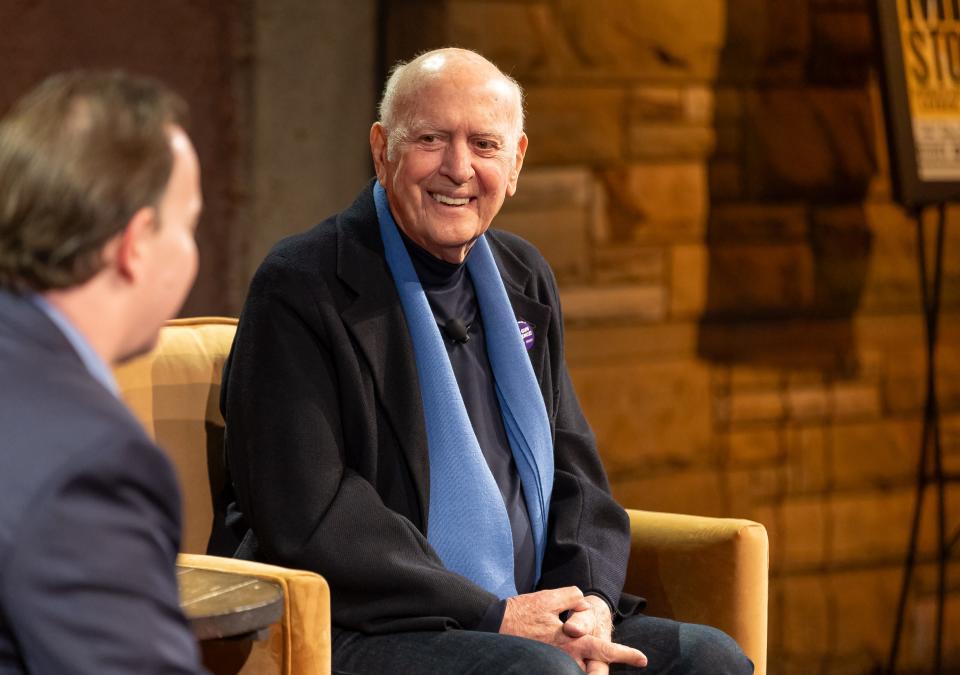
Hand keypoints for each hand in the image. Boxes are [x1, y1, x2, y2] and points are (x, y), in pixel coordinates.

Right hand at [500, 588, 646, 671]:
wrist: (493, 624)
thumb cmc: (521, 612)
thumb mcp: (548, 597)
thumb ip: (571, 598)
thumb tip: (583, 602)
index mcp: (569, 640)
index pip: (602, 647)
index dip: (623, 653)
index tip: (642, 659)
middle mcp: (564, 655)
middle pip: (596, 664)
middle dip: (614, 665)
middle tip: (637, 663)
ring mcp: (554, 661)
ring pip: (580, 668)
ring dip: (592, 666)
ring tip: (603, 663)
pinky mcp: (543, 662)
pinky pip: (564, 665)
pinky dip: (574, 664)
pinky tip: (579, 661)